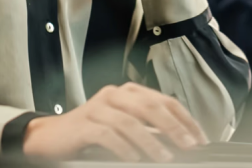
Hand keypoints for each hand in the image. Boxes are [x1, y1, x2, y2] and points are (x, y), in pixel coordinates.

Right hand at [22, 82, 208, 161]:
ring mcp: (97, 108)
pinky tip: (133, 159)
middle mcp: (114, 95)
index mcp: (129, 92)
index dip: (185, 119)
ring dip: (151, 142)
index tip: (200, 138)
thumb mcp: (123, 127)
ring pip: (130, 122)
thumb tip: (180, 142)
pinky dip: (123, 148)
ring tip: (165, 157)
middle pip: (150, 107)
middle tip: (189, 145)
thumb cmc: (91, 134)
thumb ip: (148, 129)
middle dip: (174, 127)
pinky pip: (107, 134)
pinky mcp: (83, 124)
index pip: (164, 100)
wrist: (51, 137)